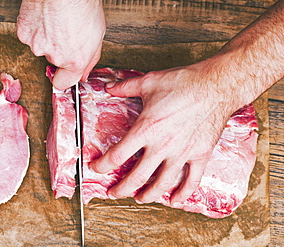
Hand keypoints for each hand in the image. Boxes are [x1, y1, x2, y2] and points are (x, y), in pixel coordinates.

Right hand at [17, 0, 105, 89]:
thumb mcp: (98, 35)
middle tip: (65, 31)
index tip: (63, 73)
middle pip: (53, 60)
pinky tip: (44, 16)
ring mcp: (37, 46)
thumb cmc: (82, 5)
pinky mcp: (24, 34)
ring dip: (46, 37)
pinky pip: (29, 34)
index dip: (63, 78)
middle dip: (58, 49)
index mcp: (75, 61)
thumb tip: (83, 73)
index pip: (62, 83)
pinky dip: (35, 27)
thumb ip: (90, 58)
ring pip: (41, 46)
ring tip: (56, 20)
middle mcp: (55, 57)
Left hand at [90, 62, 240, 204]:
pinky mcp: (200, 155)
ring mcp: (182, 153)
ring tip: (139, 199)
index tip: (96, 168)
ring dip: (148, 195)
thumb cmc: (183, 82)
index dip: (102, 166)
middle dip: (121, 189)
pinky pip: (192, 181)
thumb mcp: (148, 82)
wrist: (216, 85)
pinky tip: (175, 200)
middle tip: (113, 193)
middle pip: (137, 177)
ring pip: (162, 184)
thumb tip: (108, 88)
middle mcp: (162, 146)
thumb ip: (125, 87)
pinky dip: (183, 194)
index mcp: (146, 129)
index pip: (117, 156)